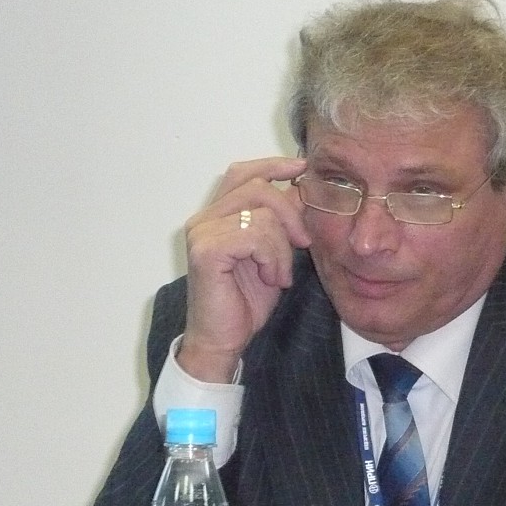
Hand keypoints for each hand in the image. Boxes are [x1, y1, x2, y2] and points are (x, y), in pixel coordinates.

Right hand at [178, 157, 309, 381]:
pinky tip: (272, 279)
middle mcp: (203, 219)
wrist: (224, 340)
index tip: (301, 168)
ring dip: (282, 247)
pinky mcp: (206, 250)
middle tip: (303, 243)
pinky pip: (255, 236)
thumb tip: (300, 190)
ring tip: (279, 274)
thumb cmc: (245, 302)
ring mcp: (201, 233)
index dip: (272, 165)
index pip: (242, 173)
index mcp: (216, 216)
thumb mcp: (272, 255)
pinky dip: (273, 258)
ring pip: (261, 213)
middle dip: (290, 212)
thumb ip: (279, 223)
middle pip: (257, 186)